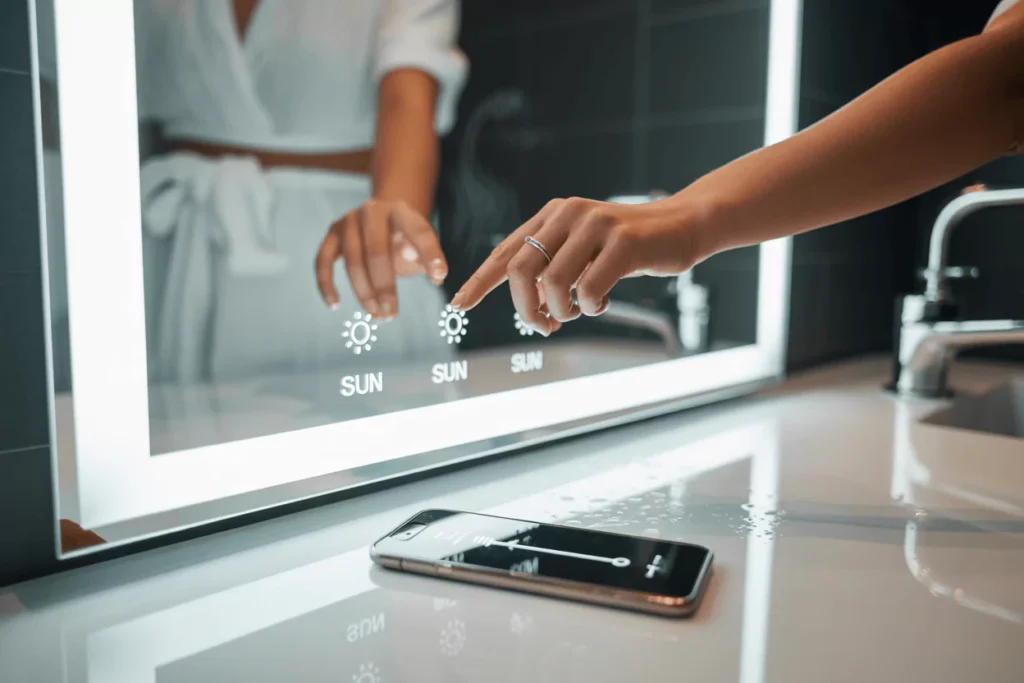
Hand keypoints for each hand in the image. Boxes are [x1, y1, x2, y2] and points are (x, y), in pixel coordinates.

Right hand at [316, 199, 447, 318]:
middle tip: (392, 314)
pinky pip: (323, 261)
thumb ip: (426, 257)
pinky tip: (335, 305)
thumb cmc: (403, 238)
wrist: (378, 217)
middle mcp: (373, 211)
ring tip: (377, 315)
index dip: (430, 255)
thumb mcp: (419, 244)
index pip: (419, 233)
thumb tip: (434, 273)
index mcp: (402, 211)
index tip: (439, 278)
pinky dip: (326, 284)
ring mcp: (349, 220)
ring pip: (352, 261)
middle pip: (377, 251)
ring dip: (363, 292)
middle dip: (384, 287)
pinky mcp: (332, 233)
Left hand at [450, 196, 702, 335]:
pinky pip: (589, 288)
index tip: (458, 304)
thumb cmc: (631, 247)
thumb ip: (555, 268)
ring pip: (552, 283)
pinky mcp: (622, 242)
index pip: (506, 251)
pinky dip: (590, 307)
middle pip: (521, 270)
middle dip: (525, 308)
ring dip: (559, 311)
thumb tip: (529, 305)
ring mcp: (595, 225)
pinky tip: (601, 304)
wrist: (684, 225)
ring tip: (575, 313)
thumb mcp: (585, 250)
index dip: (480, 281)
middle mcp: (568, 214)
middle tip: (542, 326)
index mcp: (552, 215)